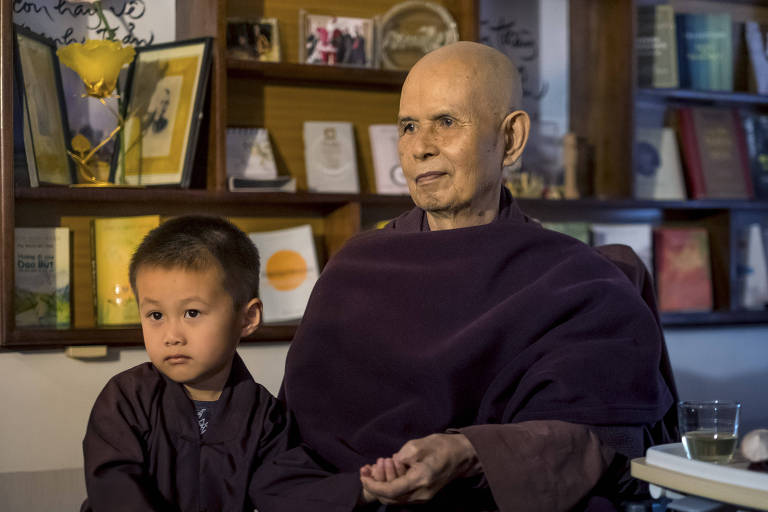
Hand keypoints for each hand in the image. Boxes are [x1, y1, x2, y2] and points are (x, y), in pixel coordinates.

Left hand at [359, 433, 481, 504]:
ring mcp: (423, 497)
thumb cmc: (442, 446)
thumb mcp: (418, 445)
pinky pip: (402, 495)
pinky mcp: (423, 494)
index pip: (390, 491)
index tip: (363, 475)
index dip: (373, 485)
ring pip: (395, 499)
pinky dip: (391, 486)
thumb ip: (400, 457)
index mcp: (420, 481)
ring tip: (375, 468)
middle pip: (390, 499)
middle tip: (367, 469)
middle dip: (375, 485)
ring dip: (382, 485)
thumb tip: (389, 465)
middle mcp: (421, 495)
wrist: (462, 454)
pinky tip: (386, 472)